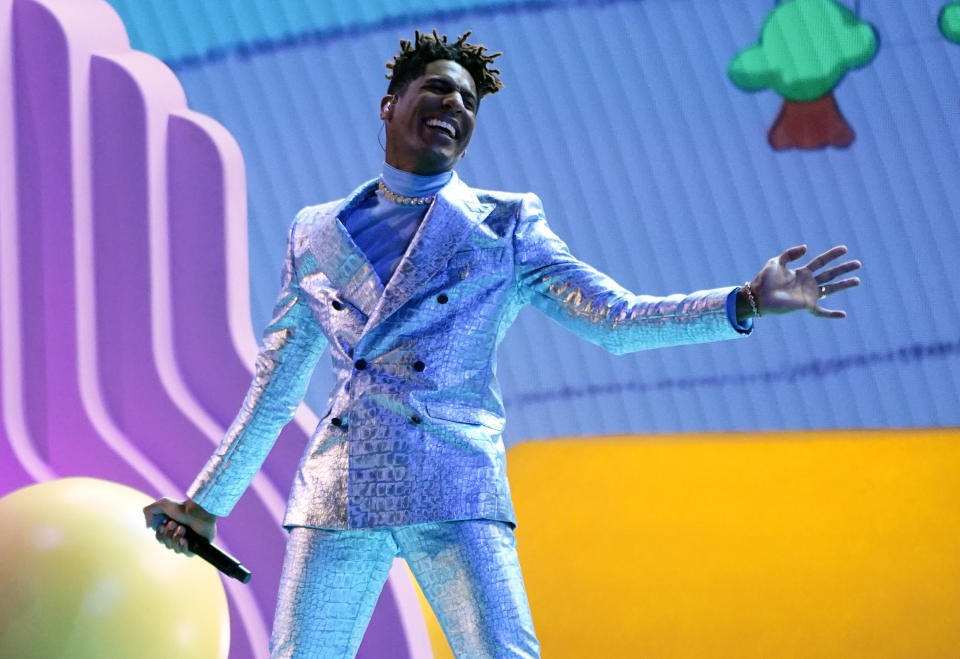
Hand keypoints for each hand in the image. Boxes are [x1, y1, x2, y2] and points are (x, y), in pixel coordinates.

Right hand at [143, 497, 216, 556]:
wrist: (199, 510)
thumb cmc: (182, 507)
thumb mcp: (161, 504)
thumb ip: (148, 512)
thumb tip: (148, 528)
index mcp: (171, 528)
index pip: (160, 539)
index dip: (159, 534)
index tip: (163, 525)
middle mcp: (179, 535)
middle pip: (166, 544)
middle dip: (168, 534)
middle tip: (174, 523)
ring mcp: (189, 541)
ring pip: (175, 549)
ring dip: (175, 538)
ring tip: (183, 528)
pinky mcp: (197, 545)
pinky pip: (187, 554)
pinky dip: (183, 547)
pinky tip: (184, 539)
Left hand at [740, 245, 860, 319]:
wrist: (757, 297)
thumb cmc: (764, 280)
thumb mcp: (776, 262)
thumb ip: (791, 253)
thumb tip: (807, 247)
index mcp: (801, 272)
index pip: (821, 262)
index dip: (832, 255)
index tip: (844, 249)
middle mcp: (808, 283)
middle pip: (830, 274)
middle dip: (844, 269)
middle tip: (858, 264)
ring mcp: (808, 295)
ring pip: (831, 289)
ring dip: (844, 285)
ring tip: (857, 280)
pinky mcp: (806, 306)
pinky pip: (821, 312)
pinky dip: (832, 314)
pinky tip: (844, 315)